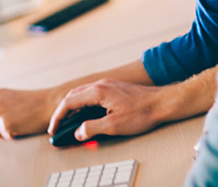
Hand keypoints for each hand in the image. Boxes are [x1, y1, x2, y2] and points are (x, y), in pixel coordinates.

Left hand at [0, 87, 62, 138]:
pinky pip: (3, 137)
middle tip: (15, 122)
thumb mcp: (11, 98)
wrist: (49, 104)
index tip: (3, 119)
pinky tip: (21, 127)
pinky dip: (12, 136)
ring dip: (4, 132)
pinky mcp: (5, 124)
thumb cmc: (33, 103)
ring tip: (18, 125)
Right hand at [47, 78, 166, 141]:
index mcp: (97, 92)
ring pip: (82, 94)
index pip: (69, 102)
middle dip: (63, 112)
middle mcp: (100, 84)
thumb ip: (92, 128)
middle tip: (58, 126)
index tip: (54, 129)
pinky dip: (83, 105)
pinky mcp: (114, 88)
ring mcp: (107, 85)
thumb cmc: (142, 112)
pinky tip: (86, 114)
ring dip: (73, 108)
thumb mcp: (114, 126)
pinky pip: (91, 94)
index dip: (58, 117)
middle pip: (73, 96)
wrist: (163, 102)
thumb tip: (79, 133)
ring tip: (69, 122)